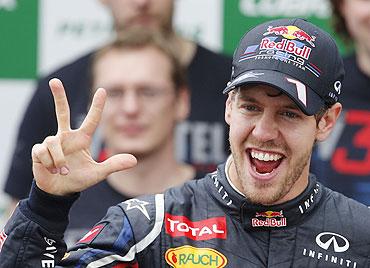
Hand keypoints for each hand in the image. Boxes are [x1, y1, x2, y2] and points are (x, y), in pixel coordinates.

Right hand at [31, 78, 136, 195]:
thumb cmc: (78, 179)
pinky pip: (43, 152)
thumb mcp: (98, 173)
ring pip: (53, 144)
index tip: (102, 90)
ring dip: (59, 161)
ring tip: (63, 171)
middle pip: (62, 112)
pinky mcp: (39, 150)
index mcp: (82, 139)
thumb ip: (114, 165)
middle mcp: (66, 136)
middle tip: (54, 80)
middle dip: (58, 96)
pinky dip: (50, 164)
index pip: (92, 120)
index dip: (97, 105)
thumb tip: (134, 160)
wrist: (59, 191)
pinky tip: (51, 170)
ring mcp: (52, 142)